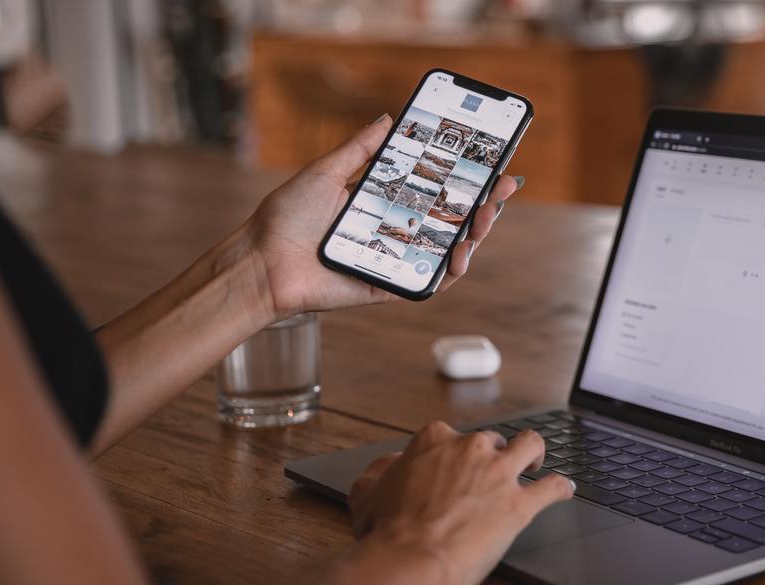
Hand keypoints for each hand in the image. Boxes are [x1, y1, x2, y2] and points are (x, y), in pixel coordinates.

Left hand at [244, 115, 519, 317]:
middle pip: (450, 219)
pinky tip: (461, 254)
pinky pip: (428, 282)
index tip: (493, 164)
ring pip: (447, 250)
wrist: (262, 262)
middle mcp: (394, 231)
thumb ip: (360, 149)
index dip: (466, 179)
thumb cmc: (287, 218)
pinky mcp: (389, 286)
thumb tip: (389, 119)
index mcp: (383, 203)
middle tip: (502, 188)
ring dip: (474, 235)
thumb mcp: (326, 171)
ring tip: (486, 218)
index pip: (435, 189)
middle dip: (483, 204)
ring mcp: (395, 259)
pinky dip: (450, 272)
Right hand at [347, 423, 574, 584]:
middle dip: (492, 455)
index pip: (451, 435)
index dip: (454, 453)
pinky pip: (552, 488)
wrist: (409, 560)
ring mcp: (499, 474)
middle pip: (492, 440)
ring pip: (531, 446)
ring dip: (535, 453)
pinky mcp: (519, 504)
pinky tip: (565, 490)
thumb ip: (382, 471)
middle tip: (489, 475)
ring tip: (535, 464)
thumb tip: (390, 466)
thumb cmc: (386, 532)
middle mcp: (471, 449)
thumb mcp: (369, 492)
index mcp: (435, 440)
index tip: (454, 466)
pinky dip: (561, 488)